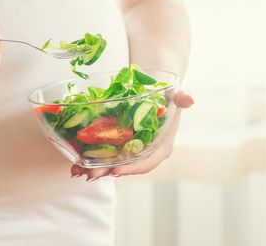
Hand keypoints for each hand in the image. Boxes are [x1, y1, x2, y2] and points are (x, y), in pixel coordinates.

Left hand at [71, 90, 193, 180]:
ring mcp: (131, 150)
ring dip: (94, 169)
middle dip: (107, 171)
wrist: (157, 91)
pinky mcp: (120, 146)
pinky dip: (90, 160)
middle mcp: (145, 152)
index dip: (132, 168)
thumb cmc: (167, 95)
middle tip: (90, 174)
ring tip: (77, 172)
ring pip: (112, 164)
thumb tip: (190, 99)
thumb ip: (182, 98)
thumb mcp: (175, 95)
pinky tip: (75, 163)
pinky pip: (105, 156)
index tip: (116, 170)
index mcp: (161, 146)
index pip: (147, 162)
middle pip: (126, 167)